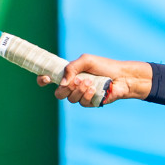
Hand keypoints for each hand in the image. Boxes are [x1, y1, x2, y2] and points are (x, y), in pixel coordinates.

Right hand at [38, 54, 152, 106]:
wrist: (122, 77)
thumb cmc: (105, 66)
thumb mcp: (86, 61)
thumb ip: (71, 68)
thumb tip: (62, 83)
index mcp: (69, 74)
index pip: (50, 79)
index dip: (43, 80)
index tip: (47, 78)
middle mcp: (73, 86)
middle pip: (58, 94)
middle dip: (67, 88)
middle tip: (78, 79)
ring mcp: (81, 95)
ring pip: (70, 99)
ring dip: (80, 90)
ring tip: (90, 82)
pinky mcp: (90, 103)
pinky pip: (82, 103)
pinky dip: (88, 95)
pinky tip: (95, 89)